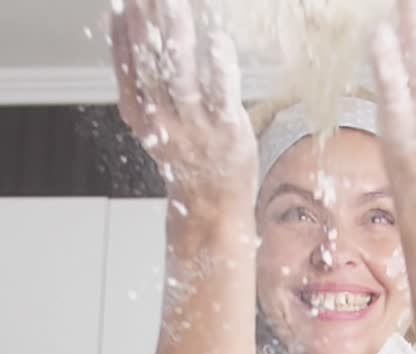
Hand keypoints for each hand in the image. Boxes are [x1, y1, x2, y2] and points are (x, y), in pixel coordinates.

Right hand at [110, 0, 257, 204]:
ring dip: (175, 35)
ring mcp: (194, 125)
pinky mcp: (226, 130)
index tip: (126, 0)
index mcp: (138, 112)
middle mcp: (161, 118)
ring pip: (179, 74)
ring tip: (172, 1)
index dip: (124, 27)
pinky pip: (222, 94)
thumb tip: (125, 27)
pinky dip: (219, 67)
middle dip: (145, 21)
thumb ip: (141, 78)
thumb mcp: (153, 119)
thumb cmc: (187, 155)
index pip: (126, 63)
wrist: (211, 206)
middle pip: (149, 62)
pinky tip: (217, 40)